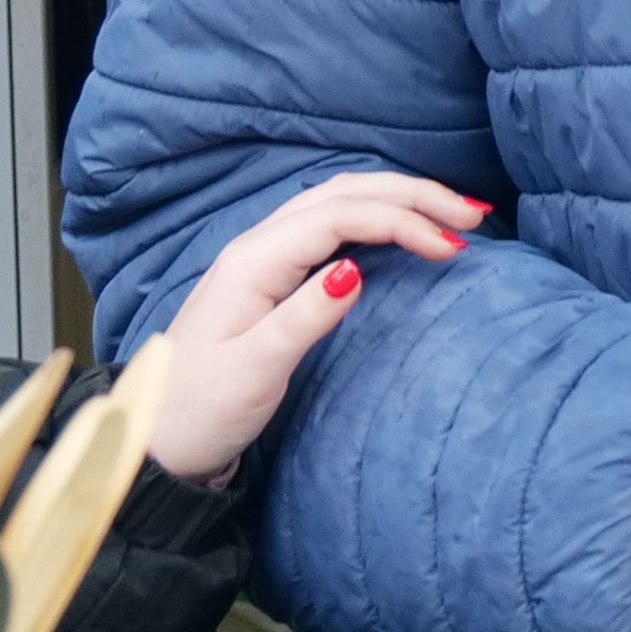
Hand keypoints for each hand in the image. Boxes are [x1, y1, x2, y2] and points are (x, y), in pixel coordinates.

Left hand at [146, 170, 494, 482]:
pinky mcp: (271, 278)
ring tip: (452, 214)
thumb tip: (356, 269)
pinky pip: (331, 225)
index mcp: (255, 261)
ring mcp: (263, 259)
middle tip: (474, 216)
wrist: (156, 438)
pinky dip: (376, 217)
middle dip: (413, 195)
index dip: (404, 220)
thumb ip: (304, 318)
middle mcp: (259, 246)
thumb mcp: (255, 370)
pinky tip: (402, 230)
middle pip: (345, 193)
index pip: (342, 216)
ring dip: (397, 199)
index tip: (454, 247)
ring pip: (339, 202)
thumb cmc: (202, 410)